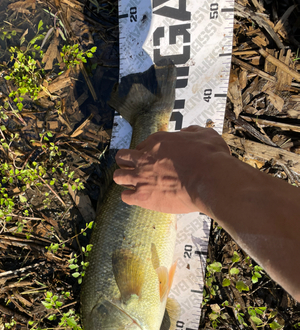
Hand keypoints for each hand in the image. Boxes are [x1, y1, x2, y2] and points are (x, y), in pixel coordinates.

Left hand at [113, 126, 230, 213]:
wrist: (209, 180)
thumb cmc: (210, 158)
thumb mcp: (204, 135)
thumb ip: (192, 132)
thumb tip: (186, 133)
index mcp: (158, 141)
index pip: (140, 146)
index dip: (144, 153)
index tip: (150, 160)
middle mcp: (145, 158)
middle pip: (122, 158)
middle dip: (126, 163)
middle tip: (135, 170)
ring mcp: (141, 177)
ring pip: (118, 176)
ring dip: (124, 179)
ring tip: (133, 184)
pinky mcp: (142, 196)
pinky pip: (125, 197)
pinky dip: (129, 197)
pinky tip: (137, 198)